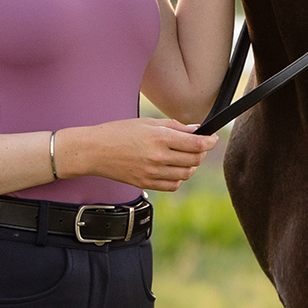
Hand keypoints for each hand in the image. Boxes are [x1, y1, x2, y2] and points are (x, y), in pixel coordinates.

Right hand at [59, 117, 215, 191]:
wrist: (94, 151)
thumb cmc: (119, 132)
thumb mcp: (148, 122)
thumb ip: (175, 127)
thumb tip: (196, 130)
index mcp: (160, 138)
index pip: (196, 144)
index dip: (210, 142)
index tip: (213, 138)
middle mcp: (158, 157)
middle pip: (195, 160)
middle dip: (202, 153)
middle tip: (199, 146)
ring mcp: (152, 173)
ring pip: (186, 174)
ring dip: (191, 166)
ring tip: (185, 157)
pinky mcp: (146, 184)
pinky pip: (173, 186)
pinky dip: (179, 178)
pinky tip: (173, 169)